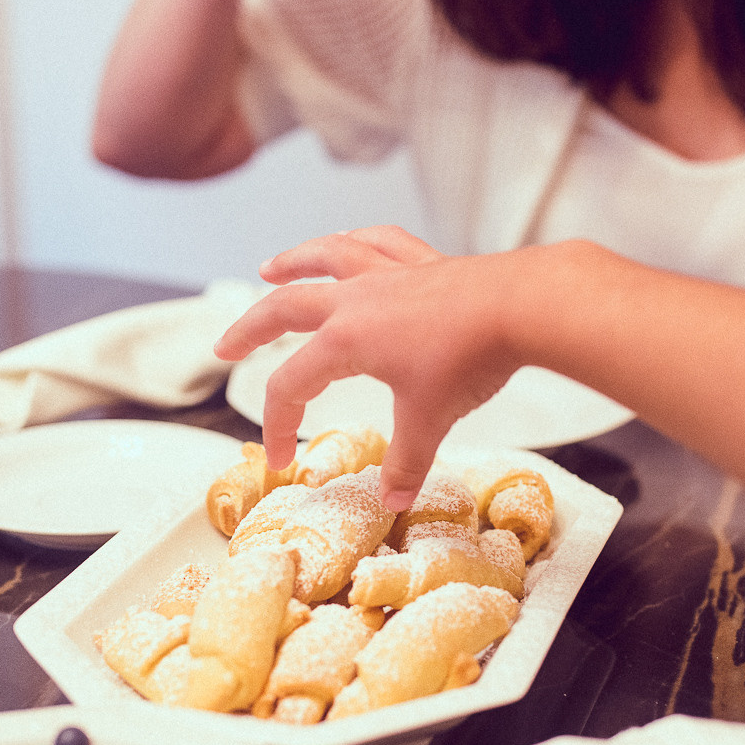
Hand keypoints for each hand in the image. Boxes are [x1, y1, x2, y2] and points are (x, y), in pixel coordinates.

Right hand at [215, 226, 532, 510]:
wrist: (519, 306)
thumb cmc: (470, 358)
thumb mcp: (431, 419)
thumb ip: (406, 463)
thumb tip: (391, 502)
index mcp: (344, 340)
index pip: (290, 386)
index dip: (276, 426)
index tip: (279, 459)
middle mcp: (355, 299)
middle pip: (283, 309)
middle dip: (249, 330)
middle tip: (225, 347)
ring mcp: (388, 275)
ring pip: (325, 258)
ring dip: (292, 262)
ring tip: (269, 267)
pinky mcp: (423, 263)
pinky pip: (378, 243)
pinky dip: (356, 242)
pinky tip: (349, 244)